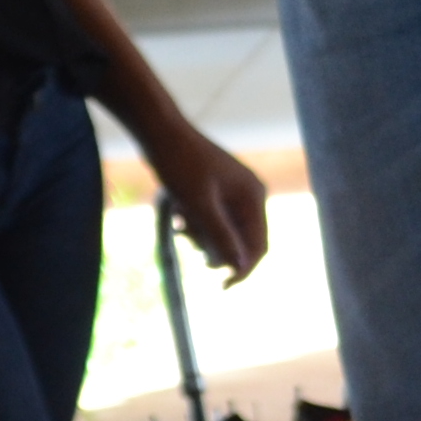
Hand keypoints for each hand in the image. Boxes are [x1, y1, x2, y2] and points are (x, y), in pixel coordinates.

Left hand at [145, 109, 273, 282]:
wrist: (161, 133)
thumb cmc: (181, 165)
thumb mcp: (199, 205)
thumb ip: (220, 236)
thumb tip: (239, 267)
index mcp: (253, 196)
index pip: (259, 246)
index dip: (243, 269)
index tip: (223, 287)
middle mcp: (249, 196)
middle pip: (242, 243)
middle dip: (216, 249)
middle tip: (188, 239)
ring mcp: (233, 195)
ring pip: (225, 236)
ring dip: (202, 239)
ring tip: (180, 226)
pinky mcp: (217, 195)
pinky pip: (213, 225)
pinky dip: (197, 228)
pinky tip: (178, 219)